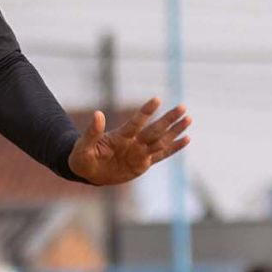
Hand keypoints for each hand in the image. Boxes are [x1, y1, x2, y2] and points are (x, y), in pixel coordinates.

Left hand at [69, 97, 191, 185]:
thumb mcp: (83, 147)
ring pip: (161, 140)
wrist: (88, 172)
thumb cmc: (82, 157)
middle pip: (154, 130)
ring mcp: (139, 152)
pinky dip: (174, 148)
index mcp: (120, 137)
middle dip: (168, 119)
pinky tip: (186, 138)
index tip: (157, 99)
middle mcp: (133, 142)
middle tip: (182, 107)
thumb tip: (97, 113)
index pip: (136, 122)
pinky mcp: (143, 163)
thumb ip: (92, 132)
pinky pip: (162, 155)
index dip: (146, 111)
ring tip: (188, 119)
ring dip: (175, 131)